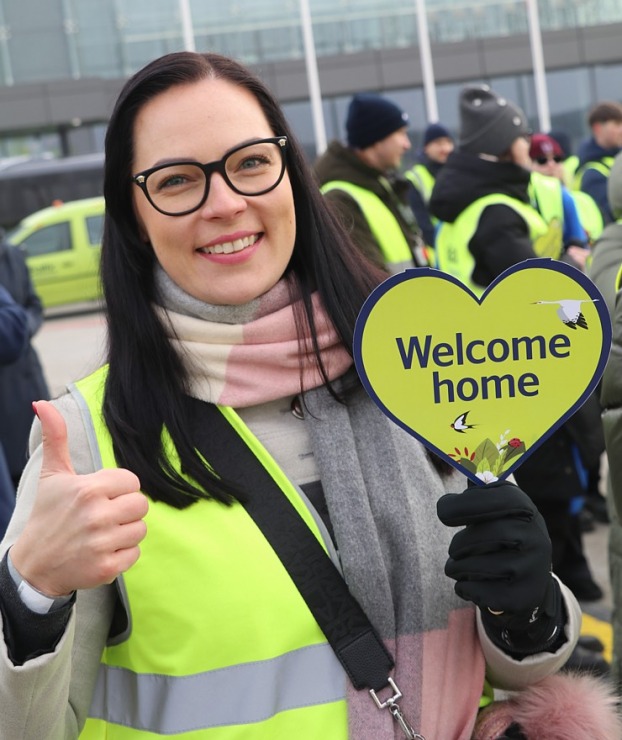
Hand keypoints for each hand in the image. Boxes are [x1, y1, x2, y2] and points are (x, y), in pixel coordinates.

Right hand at [10, 400, 148, 596]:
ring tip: (102, 533)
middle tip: (104, 515)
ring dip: (125, 532)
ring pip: (140, 529)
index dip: (119, 489)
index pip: (132, 481)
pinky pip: (136, 553)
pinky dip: (123, 554)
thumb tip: (43, 404)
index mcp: (88, 489)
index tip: (100, 496)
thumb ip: (56, 437)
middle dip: (126, 509)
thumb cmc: (48, 515)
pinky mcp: (107, 567)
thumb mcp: (52, 475)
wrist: (34, 565)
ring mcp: (102, 543)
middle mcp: (97, 515)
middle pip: (141, 505)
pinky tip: (102, 550)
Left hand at [436, 480, 551, 613]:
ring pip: (476, 565)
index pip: (495, 497)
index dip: (463, 504)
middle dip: (458, 544)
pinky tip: (469, 585)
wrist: (528, 584)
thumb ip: (479, 489)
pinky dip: (464, 588)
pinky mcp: (524, 597)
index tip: (443, 511)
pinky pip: (479, 591)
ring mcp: (533, 568)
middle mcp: (537, 536)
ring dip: (457, 567)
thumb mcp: (496, 510)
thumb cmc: (500, 537)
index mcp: (526, 509)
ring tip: (458, 567)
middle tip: (453, 550)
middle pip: (482, 535)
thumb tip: (463, 459)